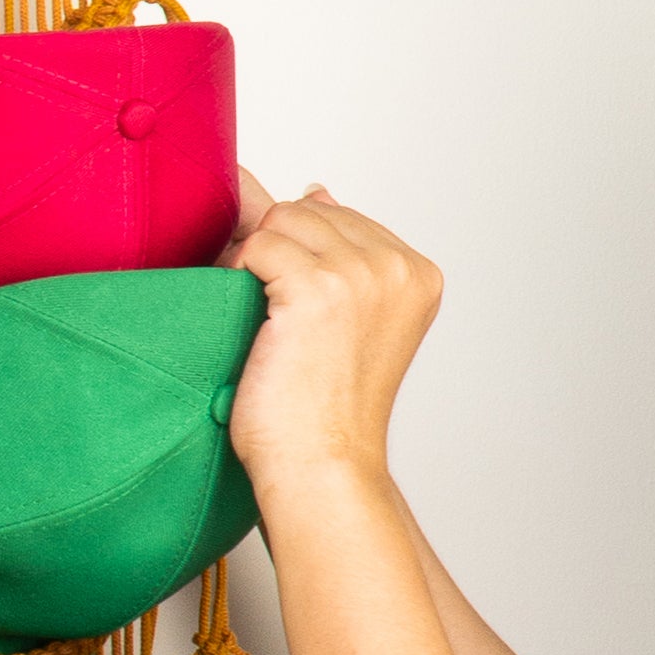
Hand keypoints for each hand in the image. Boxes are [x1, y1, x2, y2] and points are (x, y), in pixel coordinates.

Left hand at [223, 178, 443, 491]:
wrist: (320, 465)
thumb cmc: (324, 408)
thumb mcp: (346, 318)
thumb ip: (339, 252)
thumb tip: (317, 190)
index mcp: (416, 273)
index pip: (339, 215)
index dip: (298, 249)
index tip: (289, 301)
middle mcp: (397, 268)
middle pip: (307, 210)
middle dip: (272, 248)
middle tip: (263, 308)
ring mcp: (363, 275)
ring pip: (280, 220)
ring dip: (252, 261)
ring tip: (257, 316)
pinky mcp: (319, 288)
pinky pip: (255, 245)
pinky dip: (237, 276)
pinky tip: (250, 322)